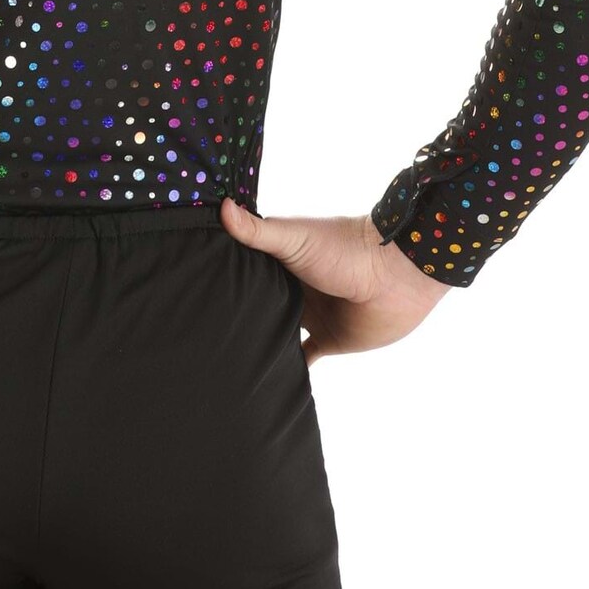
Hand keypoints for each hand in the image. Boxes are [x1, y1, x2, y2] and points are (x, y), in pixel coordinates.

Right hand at [219, 200, 449, 364]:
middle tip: (199, 330)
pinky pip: (305, 357)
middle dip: (237, 314)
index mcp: (283, 262)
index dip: (222, 277)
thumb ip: (259, 231)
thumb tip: (220, 207)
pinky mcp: (330, 339)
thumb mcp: (295, 237)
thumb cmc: (345, 249)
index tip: (191, 286)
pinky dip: (291, 368)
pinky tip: (267, 380)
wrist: (397, 277)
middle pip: (259, 303)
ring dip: (260, 341)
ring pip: (277, 331)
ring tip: (222, 359)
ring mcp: (312, 314)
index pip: (245, 270)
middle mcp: (294, 287)